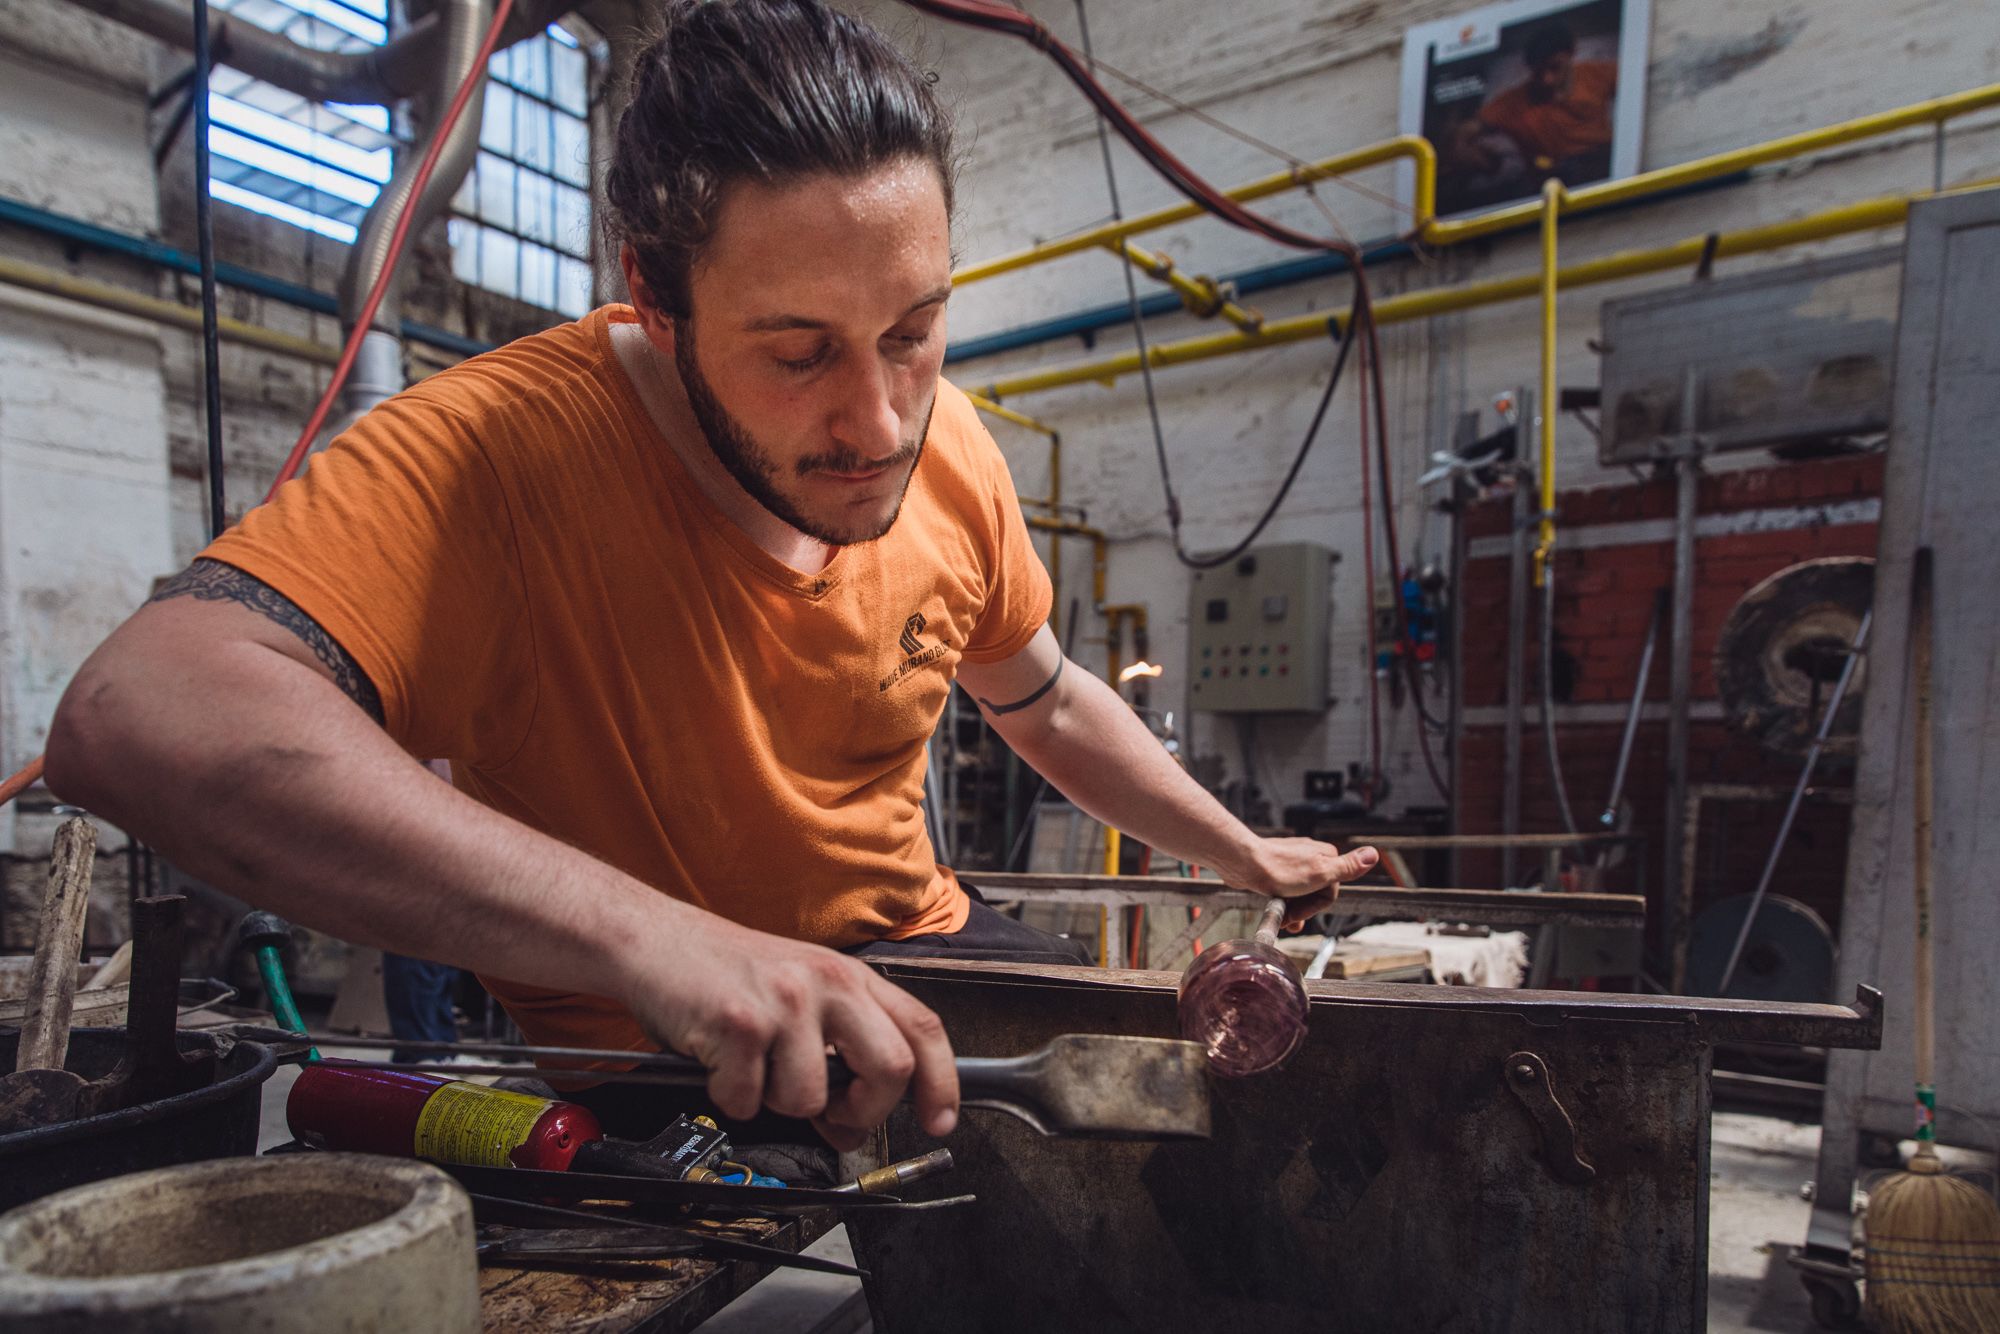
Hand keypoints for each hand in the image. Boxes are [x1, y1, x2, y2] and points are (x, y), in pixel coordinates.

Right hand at [617, 913, 957, 1151]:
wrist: (653, 939)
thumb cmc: (724, 971)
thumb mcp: (800, 993)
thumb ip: (838, 1048)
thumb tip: (850, 1126)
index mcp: (849, 977)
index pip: (922, 1029)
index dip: (941, 1082)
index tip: (939, 1121)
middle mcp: (827, 982)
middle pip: (890, 1068)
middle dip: (863, 1112)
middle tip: (830, 1115)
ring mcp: (785, 1001)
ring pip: (812, 1098)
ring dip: (778, 1104)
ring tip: (754, 1068)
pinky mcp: (739, 1023)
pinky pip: (750, 1100)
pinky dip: (730, 1098)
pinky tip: (719, 1062)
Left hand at [1225, 838, 1378, 929]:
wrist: (1242, 863)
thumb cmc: (1278, 869)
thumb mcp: (1320, 873)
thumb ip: (1348, 866)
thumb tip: (1374, 853)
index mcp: (1325, 855)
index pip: (1332, 890)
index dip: (1315, 906)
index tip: (1300, 912)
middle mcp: (1310, 856)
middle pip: (1316, 892)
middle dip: (1303, 908)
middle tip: (1288, 918)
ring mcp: (1292, 862)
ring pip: (1300, 892)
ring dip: (1292, 908)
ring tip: (1281, 917)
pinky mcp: (1276, 868)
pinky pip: (1285, 889)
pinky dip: (1281, 901)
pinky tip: (1274, 906)